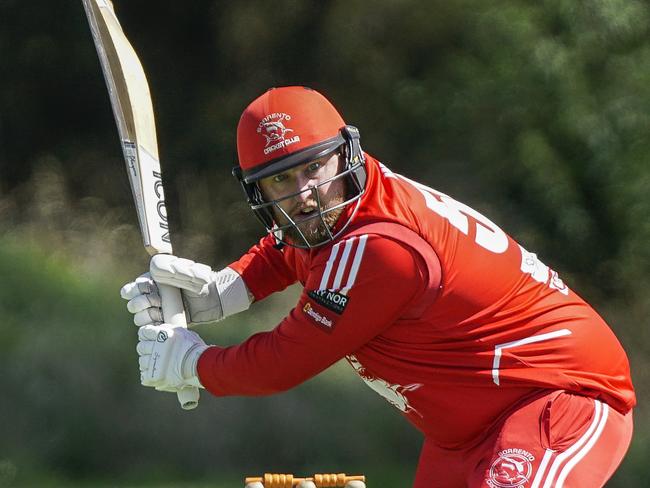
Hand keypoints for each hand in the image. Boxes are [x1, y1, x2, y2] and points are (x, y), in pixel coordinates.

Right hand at [121, 255, 250, 325]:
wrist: (216, 299)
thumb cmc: (204, 281)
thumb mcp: (190, 271)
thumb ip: (174, 268)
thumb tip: (155, 270)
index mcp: (155, 282)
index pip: (135, 287)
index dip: (136, 289)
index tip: (149, 289)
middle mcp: (154, 296)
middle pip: (133, 303)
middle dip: (141, 302)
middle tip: (156, 301)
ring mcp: (159, 311)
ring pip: (139, 317)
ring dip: (146, 315)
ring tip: (159, 311)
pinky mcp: (166, 324)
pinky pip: (150, 328)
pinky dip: (152, 326)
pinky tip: (162, 321)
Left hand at [137, 323, 207, 390]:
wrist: (201, 365)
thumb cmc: (195, 348)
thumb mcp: (183, 332)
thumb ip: (168, 329)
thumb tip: (158, 328)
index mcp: (162, 334)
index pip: (143, 332)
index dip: (146, 335)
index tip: (150, 339)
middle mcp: (156, 347)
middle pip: (141, 347)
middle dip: (146, 349)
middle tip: (155, 352)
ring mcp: (154, 363)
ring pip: (142, 362)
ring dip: (148, 362)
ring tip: (158, 364)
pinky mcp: (155, 377)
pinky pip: (144, 376)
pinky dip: (149, 375)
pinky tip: (157, 373)